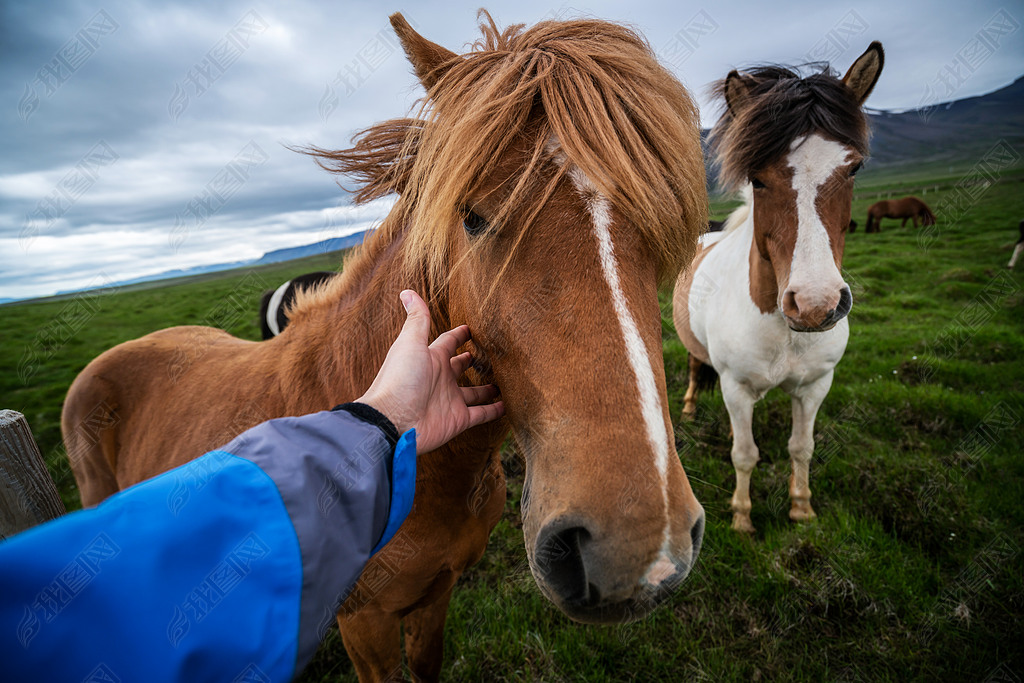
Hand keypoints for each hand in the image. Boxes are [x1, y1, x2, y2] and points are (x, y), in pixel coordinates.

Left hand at [357, 290, 504, 453]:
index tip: (471, 328)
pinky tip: (508, 405)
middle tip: (491, 355)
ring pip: (474, 392)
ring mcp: (450, 400)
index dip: (459, 335)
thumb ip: (417, 319)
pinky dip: (494, 411)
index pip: (448, 343)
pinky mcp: (458, 420)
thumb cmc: (399, 379)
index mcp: (431, 359)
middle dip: (473, 361)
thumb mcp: (410, 343)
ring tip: (505, 381)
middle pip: (461, 367)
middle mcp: (441, 379)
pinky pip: (481, 414)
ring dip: (488, 388)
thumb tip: (407, 291)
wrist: (392, 421)